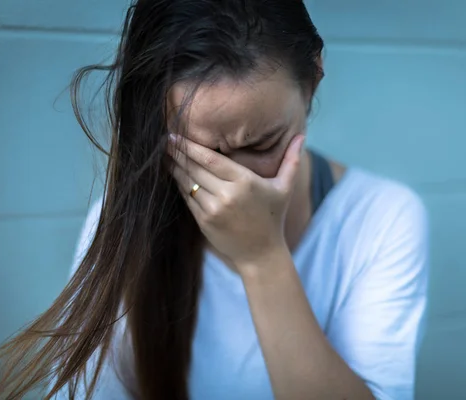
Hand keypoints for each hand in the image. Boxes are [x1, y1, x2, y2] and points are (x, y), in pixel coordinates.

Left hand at [167, 133, 304, 270]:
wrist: (261, 254)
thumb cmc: (273, 217)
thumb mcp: (284, 188)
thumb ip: (291, 160)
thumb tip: (301, 135)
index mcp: (245, 182)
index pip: (211, 159)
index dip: (190, 147)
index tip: (175, 136)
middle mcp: (227, 195)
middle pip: (195, 169)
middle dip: (177, 154)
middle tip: (165, 141)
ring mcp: (213, 210)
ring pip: (188, 183)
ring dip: (174, 169)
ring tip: (164, 156)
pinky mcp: (204, 222)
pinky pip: (187, 199)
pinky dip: (180, 186)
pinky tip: (175, 175)